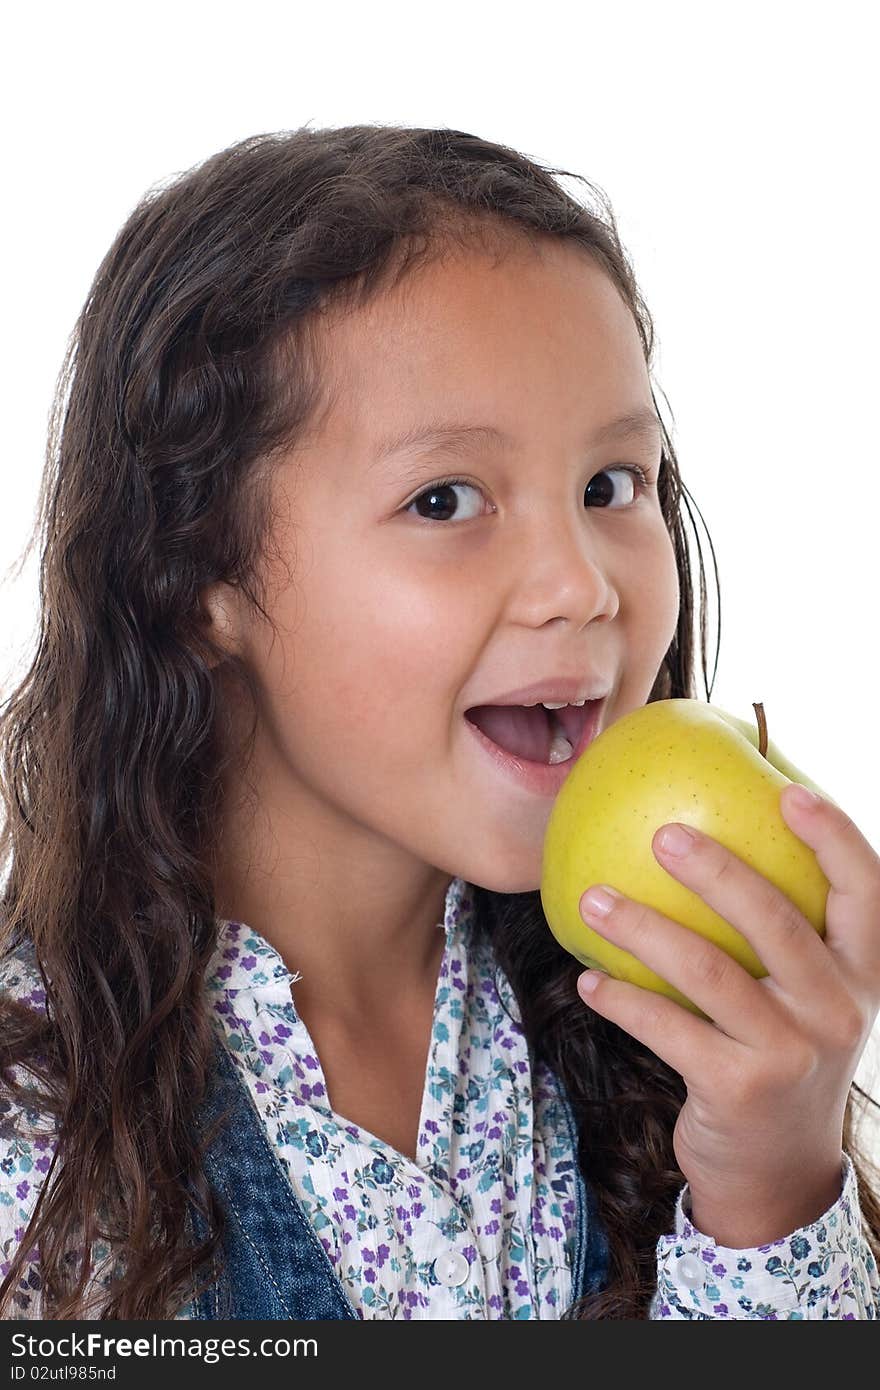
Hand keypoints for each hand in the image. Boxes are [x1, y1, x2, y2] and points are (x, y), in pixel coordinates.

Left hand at [576, 783, 879, 1246]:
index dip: (833, 836)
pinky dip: (623, 1000)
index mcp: (862, 976)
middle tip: (661, 833)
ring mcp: (792, 1053)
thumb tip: (708, 840)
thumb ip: (785, 939)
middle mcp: (839, 1011)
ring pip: (709, 971)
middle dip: (716, 870)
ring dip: (642, 928)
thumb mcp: (807, 1001)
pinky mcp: (739, 1089)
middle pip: (777, 920)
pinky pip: (668, 1028)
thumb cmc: (780, 1057)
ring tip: (592, 899)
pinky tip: (589, 979)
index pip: (864, 891)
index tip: (787, 791)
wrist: (779, 1175)